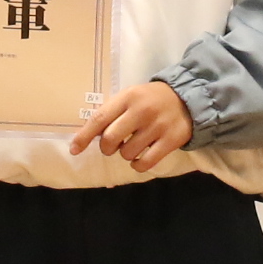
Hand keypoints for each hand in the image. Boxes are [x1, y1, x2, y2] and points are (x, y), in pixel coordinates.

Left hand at [68, 80, 193, 172]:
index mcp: (127, 98)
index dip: (84, 136)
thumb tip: (89, 136)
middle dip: (107, 148)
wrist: (188, 97)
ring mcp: (157, 126)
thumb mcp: (131, 97)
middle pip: (110, 139)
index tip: (74, 150)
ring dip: (125, 155)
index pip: (99, 119)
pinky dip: (138, 165)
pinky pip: (145, 163)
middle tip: (112, 146)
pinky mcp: (170, 141)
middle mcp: (141, 111)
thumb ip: (113, 113)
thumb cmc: (151, 99)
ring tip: (133, 146)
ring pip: (127, 153)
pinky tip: (139, 159)